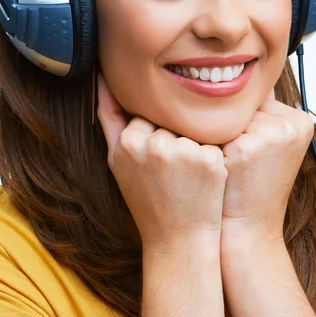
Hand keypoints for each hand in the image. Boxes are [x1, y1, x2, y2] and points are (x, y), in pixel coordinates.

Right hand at [96, 73, 227, 252]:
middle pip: (170, 119)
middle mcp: (154, 143)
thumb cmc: (146, 198)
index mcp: (128, 141)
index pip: (147, 114)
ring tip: (187, 177)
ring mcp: (182, 151)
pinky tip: (204, 181)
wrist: (177, 240)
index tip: (156, 162)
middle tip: (173, 173)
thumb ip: (108, 117)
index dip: (154, 135)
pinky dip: (212, 158)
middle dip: (174, 138)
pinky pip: (213, 142)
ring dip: (193, 146)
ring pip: (192, 129)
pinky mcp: (209, 160)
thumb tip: (102, 76)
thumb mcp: (116, 159)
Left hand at [220, 88, 314, 244]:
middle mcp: (289, 125)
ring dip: (221, 137)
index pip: (259, 101)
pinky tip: (221, 167)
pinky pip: (214, 131)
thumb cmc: (256, 186)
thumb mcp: (272, 146)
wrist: (249, 227)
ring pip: (228, 119)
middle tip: (240, 160)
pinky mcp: (245, 147)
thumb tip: (255, 80)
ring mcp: (269, 135)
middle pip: (244, 108)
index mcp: (300, 121)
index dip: (246, 124)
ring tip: (231, 164)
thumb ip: (265, 112)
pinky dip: (210, 146)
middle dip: (234, 130)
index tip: (250, 151)